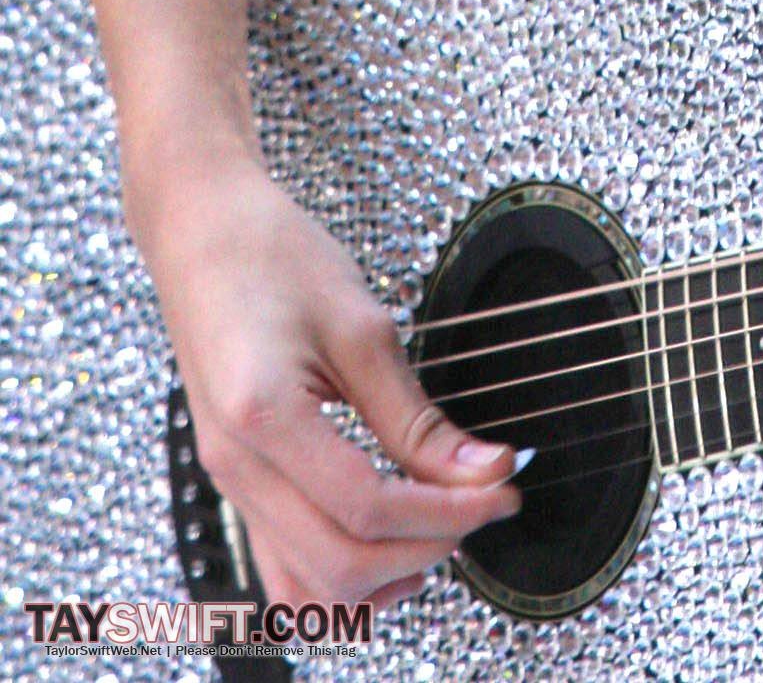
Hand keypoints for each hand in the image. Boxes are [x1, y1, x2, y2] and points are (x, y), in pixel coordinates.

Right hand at [134, 153, 521, 614]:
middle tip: (483, 504)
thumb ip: (417, 414)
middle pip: (338, 567)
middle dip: (427, 546)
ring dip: (381, 577)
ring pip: (305, 590)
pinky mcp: (237, 482)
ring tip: (440, 526)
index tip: (501, 488)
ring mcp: (230, 483)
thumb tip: (481, 469)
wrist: (201, 233)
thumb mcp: (360, 325)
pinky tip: (387, 541)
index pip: (367, 509)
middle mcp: (236, 468)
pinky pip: (284, 567)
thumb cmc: (271, 257)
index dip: (448, 510)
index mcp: (264, 419)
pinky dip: (340, 576)